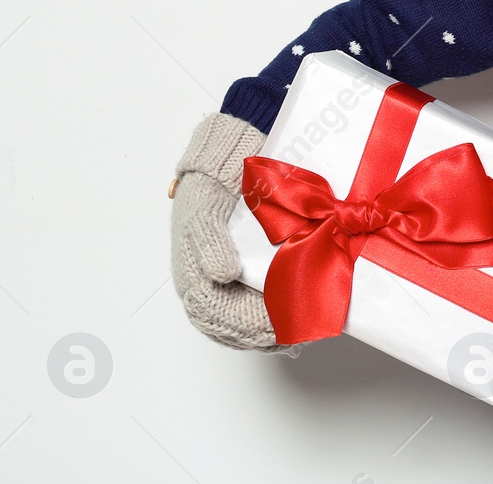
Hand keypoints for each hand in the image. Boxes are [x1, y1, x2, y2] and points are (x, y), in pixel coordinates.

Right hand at [170, 112, 279, 351]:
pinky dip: (280, 312)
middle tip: (291, 334)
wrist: (230, 157)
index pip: (212, 313)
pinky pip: (262, 300)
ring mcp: (231, 277)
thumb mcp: (206, 209)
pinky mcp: (253, 267)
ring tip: (299, 331)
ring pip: (246, 317)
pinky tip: (300, 316)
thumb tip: (222, 274)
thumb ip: (210, 242)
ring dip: (270, 329)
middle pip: (230, 323)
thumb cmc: (212, 186)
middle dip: (260, 332)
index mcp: (192, 272)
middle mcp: (210, 281)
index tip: (270, 327)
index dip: (240, 324)